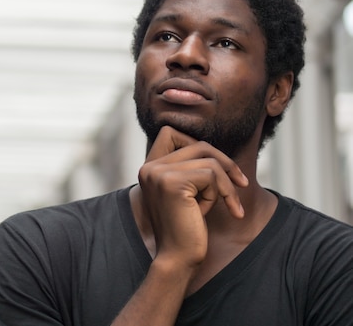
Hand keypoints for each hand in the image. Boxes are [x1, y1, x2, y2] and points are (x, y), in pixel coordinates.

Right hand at [137, 126, 248, 269]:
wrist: (178, 258)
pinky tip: (213, 212)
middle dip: (225, 164)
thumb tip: (216, 150)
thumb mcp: (187, 192)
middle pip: (199, 145)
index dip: (197, 143)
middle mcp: (149, 167)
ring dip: (223, 184)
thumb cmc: (187, 228)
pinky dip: (221, 193)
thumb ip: (190, 168)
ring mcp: (158, 173)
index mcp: (149, 168)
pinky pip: (211, 175)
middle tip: (241, 184)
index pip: (171, 132)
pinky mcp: (172, 182)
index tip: (217, 167)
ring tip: (222, 205)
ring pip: (209, 161)